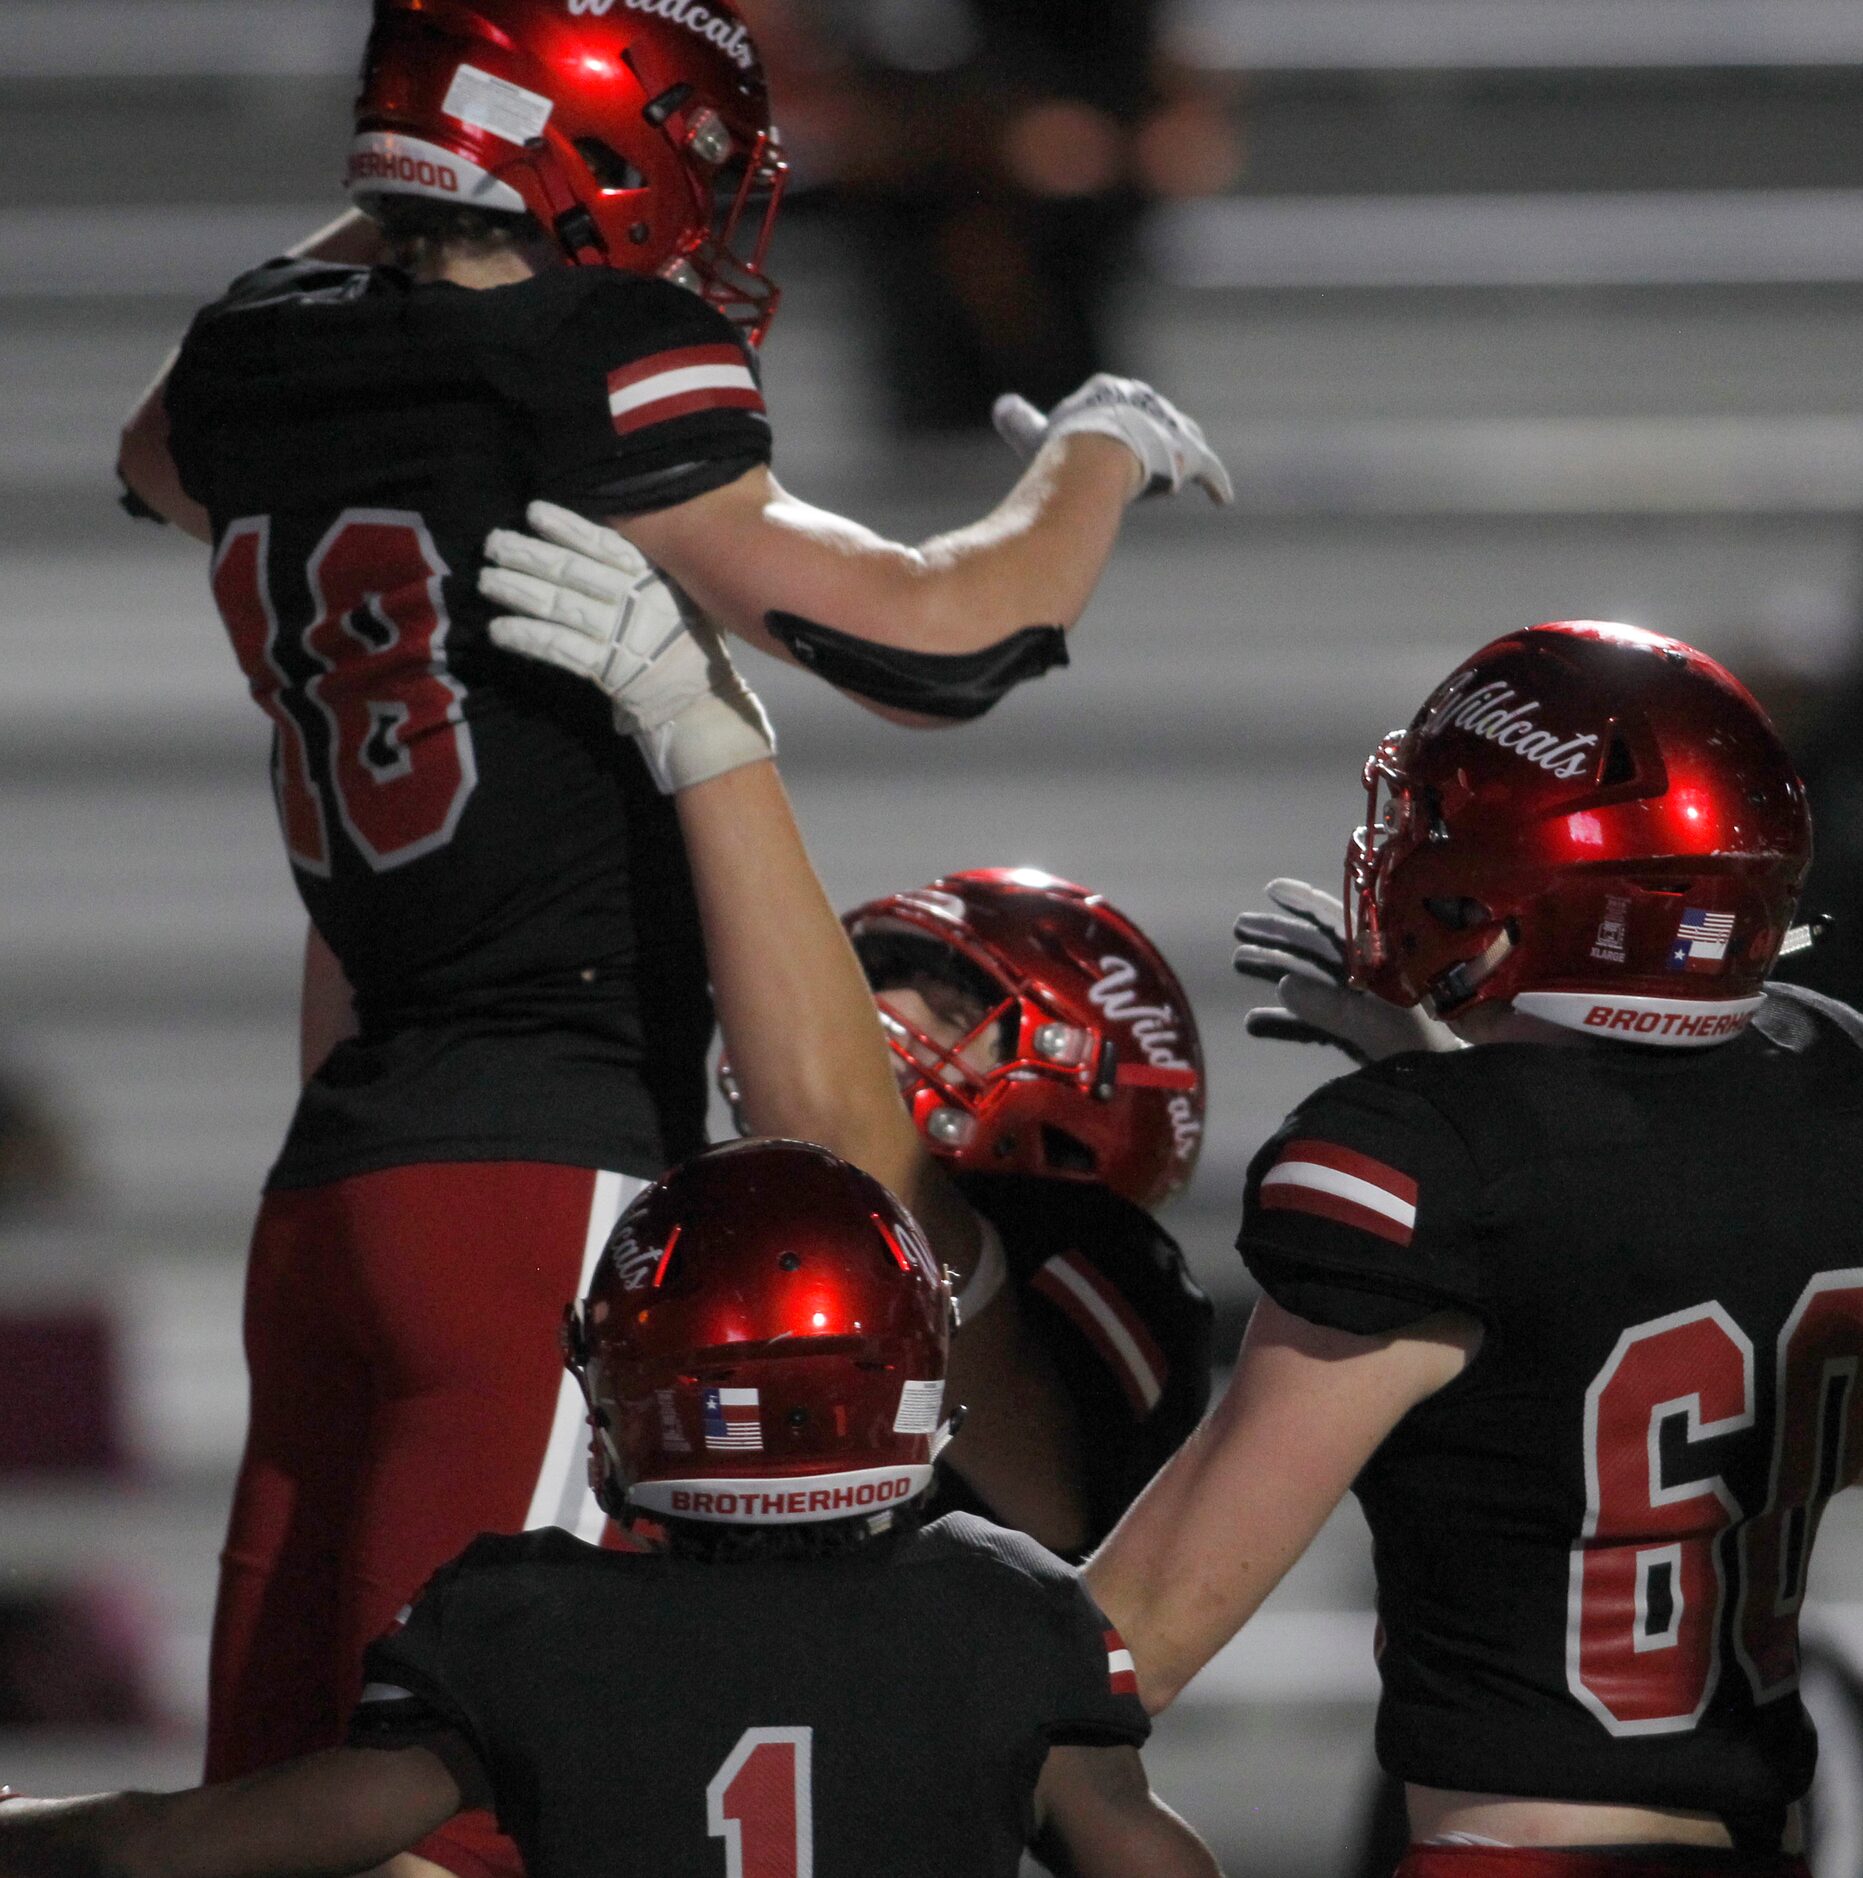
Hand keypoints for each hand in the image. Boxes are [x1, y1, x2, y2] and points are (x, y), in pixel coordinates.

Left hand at [480, 501, 773, 792]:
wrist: (700, 700)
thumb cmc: (688, 642)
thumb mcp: (678, 594)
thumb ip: (644, 571)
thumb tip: (598, 539)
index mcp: (651, 577)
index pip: (603, 545)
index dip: (567, 528)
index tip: (533, 513)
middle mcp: (632, 600)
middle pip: (571, 572)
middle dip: (528, 555)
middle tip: (492, 543)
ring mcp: (617, 635)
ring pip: (558, 605)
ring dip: (518, 591)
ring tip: (487, 580)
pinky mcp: (604, 669)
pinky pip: (558, 648)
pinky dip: (527, 637)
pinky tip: (499, 629)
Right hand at [993, 374, 1232, 504]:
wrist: (1094, 456)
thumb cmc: (1061, 448)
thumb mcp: (1034, 432)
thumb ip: (1020, 421)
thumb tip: (1002, 406)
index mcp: (1108, 388)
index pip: (1114, 406)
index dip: (1111, 430)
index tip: (1105, 450)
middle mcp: (1145, 399)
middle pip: (1151, 419)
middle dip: (1149, 440)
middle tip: (1141, 468)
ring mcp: (1170, 424)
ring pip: (1182, 440)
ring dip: (1179, 458)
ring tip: (1172, 479)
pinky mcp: (1191, 452)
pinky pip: (1209, 470)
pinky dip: (1216, 484)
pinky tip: (1223, 500)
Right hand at [1232, 878, 1460, 1065]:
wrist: (1455, 1096)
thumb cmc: (1431, 1054)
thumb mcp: (1384, 1026)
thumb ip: (1335, 1008)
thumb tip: (1283, 984)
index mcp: (1387, 962)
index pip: (1344, 921)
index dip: (1306, 902)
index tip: (1272, 890)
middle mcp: (1374, 978)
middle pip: (1318, 946)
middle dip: (1279, 935)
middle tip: (1239, 927)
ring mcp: (1364, 1007)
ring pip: (1311, 979)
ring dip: (1274, 968)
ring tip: (1238, 961)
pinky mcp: (1357, 1038)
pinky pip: (1313, 1023)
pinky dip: (1283, 1022)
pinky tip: (1253, 1023)